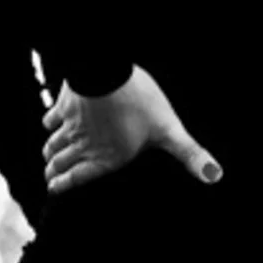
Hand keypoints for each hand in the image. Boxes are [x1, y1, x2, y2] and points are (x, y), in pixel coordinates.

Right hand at [42, 65, 223, 195]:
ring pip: (54, 143)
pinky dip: (49, 124)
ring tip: (47, 157)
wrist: (106, 72)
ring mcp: (72, 125)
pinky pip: (51, 118)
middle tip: (49, 177)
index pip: (79, 178)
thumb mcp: (169, 130)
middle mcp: (85, 145)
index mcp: (107, 158)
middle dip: (54, 172)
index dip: (64, 185)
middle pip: (62, 162)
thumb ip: (190, 154)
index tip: (53, 189)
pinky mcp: (66, 104)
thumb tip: (215, 176)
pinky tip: (50, 124)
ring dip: (50, 151)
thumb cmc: (139, 103)